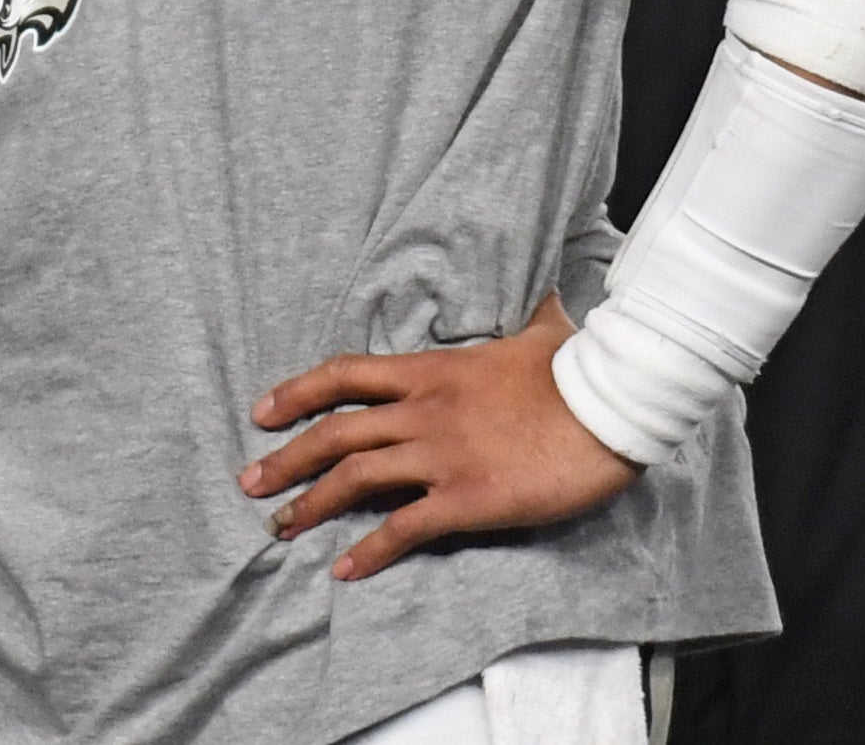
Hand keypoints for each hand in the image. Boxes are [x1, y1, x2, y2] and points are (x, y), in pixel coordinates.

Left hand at [237, 294, 638, 580]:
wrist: (613, 405)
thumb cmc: (578, 369)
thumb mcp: (541, 330)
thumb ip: (529, 316)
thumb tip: (546, 294)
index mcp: (433, 371)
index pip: (346, 374)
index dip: (297, 393)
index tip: (262, 412)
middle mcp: (424, 410)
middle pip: (336, 433)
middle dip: (287, 459)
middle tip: (250, 482)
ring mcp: (442, 455)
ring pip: (355, 478)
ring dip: (311, 504)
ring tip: (280, 527)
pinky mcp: (467, 498)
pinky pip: (404, 528)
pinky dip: (368, 551)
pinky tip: (344, 570)